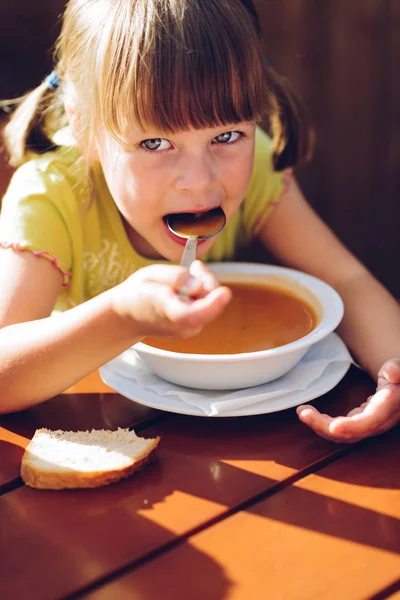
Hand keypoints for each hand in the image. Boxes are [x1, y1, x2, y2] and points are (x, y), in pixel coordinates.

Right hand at [112, 260, 230, 338]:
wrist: (128, 316)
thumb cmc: (138, 294)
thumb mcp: (150, 275)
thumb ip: (175, 277)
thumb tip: (198, 284)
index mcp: (170, 313)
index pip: (194, 313)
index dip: (212, 303)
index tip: (224, 292)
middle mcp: (184, 325)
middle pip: (211, 300)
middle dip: (206, 278)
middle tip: (194, 266)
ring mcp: (191, 328)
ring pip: (211, 301)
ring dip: (203, 285)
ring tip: (183, 280)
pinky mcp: (195, 326)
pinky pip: (208, 305)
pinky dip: (201, 293)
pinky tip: (186, 288)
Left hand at [296, 358, 399, 441]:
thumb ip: (398, 369)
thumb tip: (391, 373)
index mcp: (388, 407)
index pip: (369, 422)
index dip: (351, 427)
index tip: (333, 427)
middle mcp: (378, 421)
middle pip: (351, 433)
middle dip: (324, 427)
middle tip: (303, 412)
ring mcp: (369, 424)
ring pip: (343, 434)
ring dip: (320, 426)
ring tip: (301, 412)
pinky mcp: (361, 422)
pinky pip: (341, 429)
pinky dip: (323, 424)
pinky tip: (309, 414)